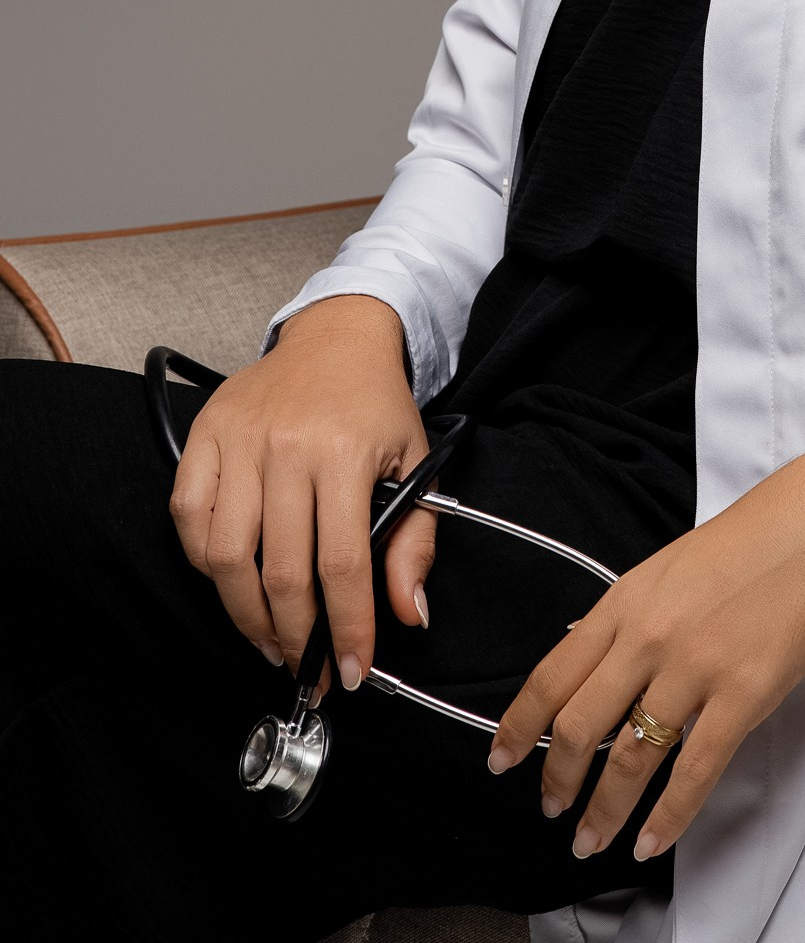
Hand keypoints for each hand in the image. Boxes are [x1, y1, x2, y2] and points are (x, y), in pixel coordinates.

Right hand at [169, 295, 433, 691]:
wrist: (337, 334)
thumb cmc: (376, 403)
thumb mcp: (416, 462)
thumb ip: (415, 541)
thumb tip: (410, 614)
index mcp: (345, 453)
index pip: (341, 564)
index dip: (346, 628)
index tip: (349, 671)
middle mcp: (287, 447)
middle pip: (279, 571)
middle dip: (294, 637)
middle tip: (304, 666)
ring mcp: (239, 440)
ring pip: (225, 554)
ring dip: (245, 613)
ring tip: (268, 638)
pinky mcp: (205, 434)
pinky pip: (188, 515)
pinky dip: (202, 559)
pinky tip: (230, 579)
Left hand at [486, 448, 804, 862]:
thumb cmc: (749, 544)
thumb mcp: (666, 570)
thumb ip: (627, 618)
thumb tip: (591, 662)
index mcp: (625, 602)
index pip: (552, 675)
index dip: (519, 726)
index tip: (502, 758)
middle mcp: (648, 636)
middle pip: (579, 726)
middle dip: (557, 781)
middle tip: (552, 810)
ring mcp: (695, 667)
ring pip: (629, 758)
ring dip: (604, 810)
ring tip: (594, 839)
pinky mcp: (743, 695)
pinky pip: (694, 771)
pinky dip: (667, 816)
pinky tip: (652, 839)